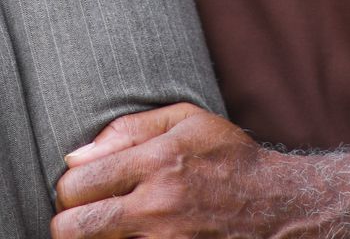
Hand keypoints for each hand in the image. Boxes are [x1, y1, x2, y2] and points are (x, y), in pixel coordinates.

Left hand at [51, 103, 323, 238]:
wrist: (280, 208)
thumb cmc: (229, 159)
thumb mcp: (186, 121)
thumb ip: (127, 130)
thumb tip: (75, 156)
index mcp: (155, 163)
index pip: (75, 183)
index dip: (69, 188)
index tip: (82, 188)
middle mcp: (156, 208)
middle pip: (71, 228)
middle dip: (69, 221)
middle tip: (86, 215)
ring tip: (110, 227)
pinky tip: (130, 237)